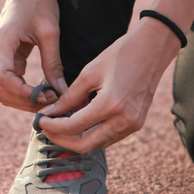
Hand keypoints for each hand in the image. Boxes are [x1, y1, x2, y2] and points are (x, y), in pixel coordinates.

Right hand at [0, 0, 67, 111]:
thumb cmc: (39, 2)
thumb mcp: (50, 32)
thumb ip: (53, 63)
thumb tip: (61, 91)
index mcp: (1, 42)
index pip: (1, 79)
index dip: (22, 93)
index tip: (45, 95)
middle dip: (24, 101)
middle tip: (51, 101)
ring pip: (1, 89)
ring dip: (22, 99)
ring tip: (48, 97)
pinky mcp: (2, 56)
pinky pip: (8, 81)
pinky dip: (23, 90)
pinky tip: (43, 90)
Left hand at [37, 18, 182, 152]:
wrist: (154, 48)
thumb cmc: (121, 54)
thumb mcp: (90, 72)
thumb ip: (69, 97)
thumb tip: (50, 114)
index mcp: (111, 104)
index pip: (73, 127)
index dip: (52, 126)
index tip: (39, 120)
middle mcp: (124, 120)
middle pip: (85, 145)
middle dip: (61, 139)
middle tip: (45, 128)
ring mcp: (133, 125)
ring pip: (97, 145)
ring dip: (76, 139)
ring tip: (59, 125)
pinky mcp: (137, 124)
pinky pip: (109, 138)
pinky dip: (92, 134)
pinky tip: (80, 123)